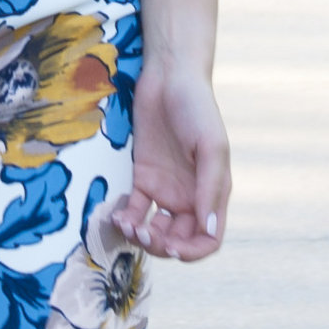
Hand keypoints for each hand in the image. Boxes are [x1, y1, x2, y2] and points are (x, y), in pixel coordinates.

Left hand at [117, 66, 229, 259]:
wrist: (169, 77)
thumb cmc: (197, 107)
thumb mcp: (211, 146)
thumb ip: (210, 188)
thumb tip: (208, 230)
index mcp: (211, 193)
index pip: (207, 239)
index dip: (192, 252)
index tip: (171, 247)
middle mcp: (189, 196)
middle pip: (178, 240)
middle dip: (160, 245)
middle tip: (143, 233)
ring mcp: (165, 188)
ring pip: (154, 229)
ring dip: (141, 237)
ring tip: (127, 226)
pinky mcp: (143, 177)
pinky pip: (135, 209)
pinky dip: (126, 218)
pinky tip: (117, 215)